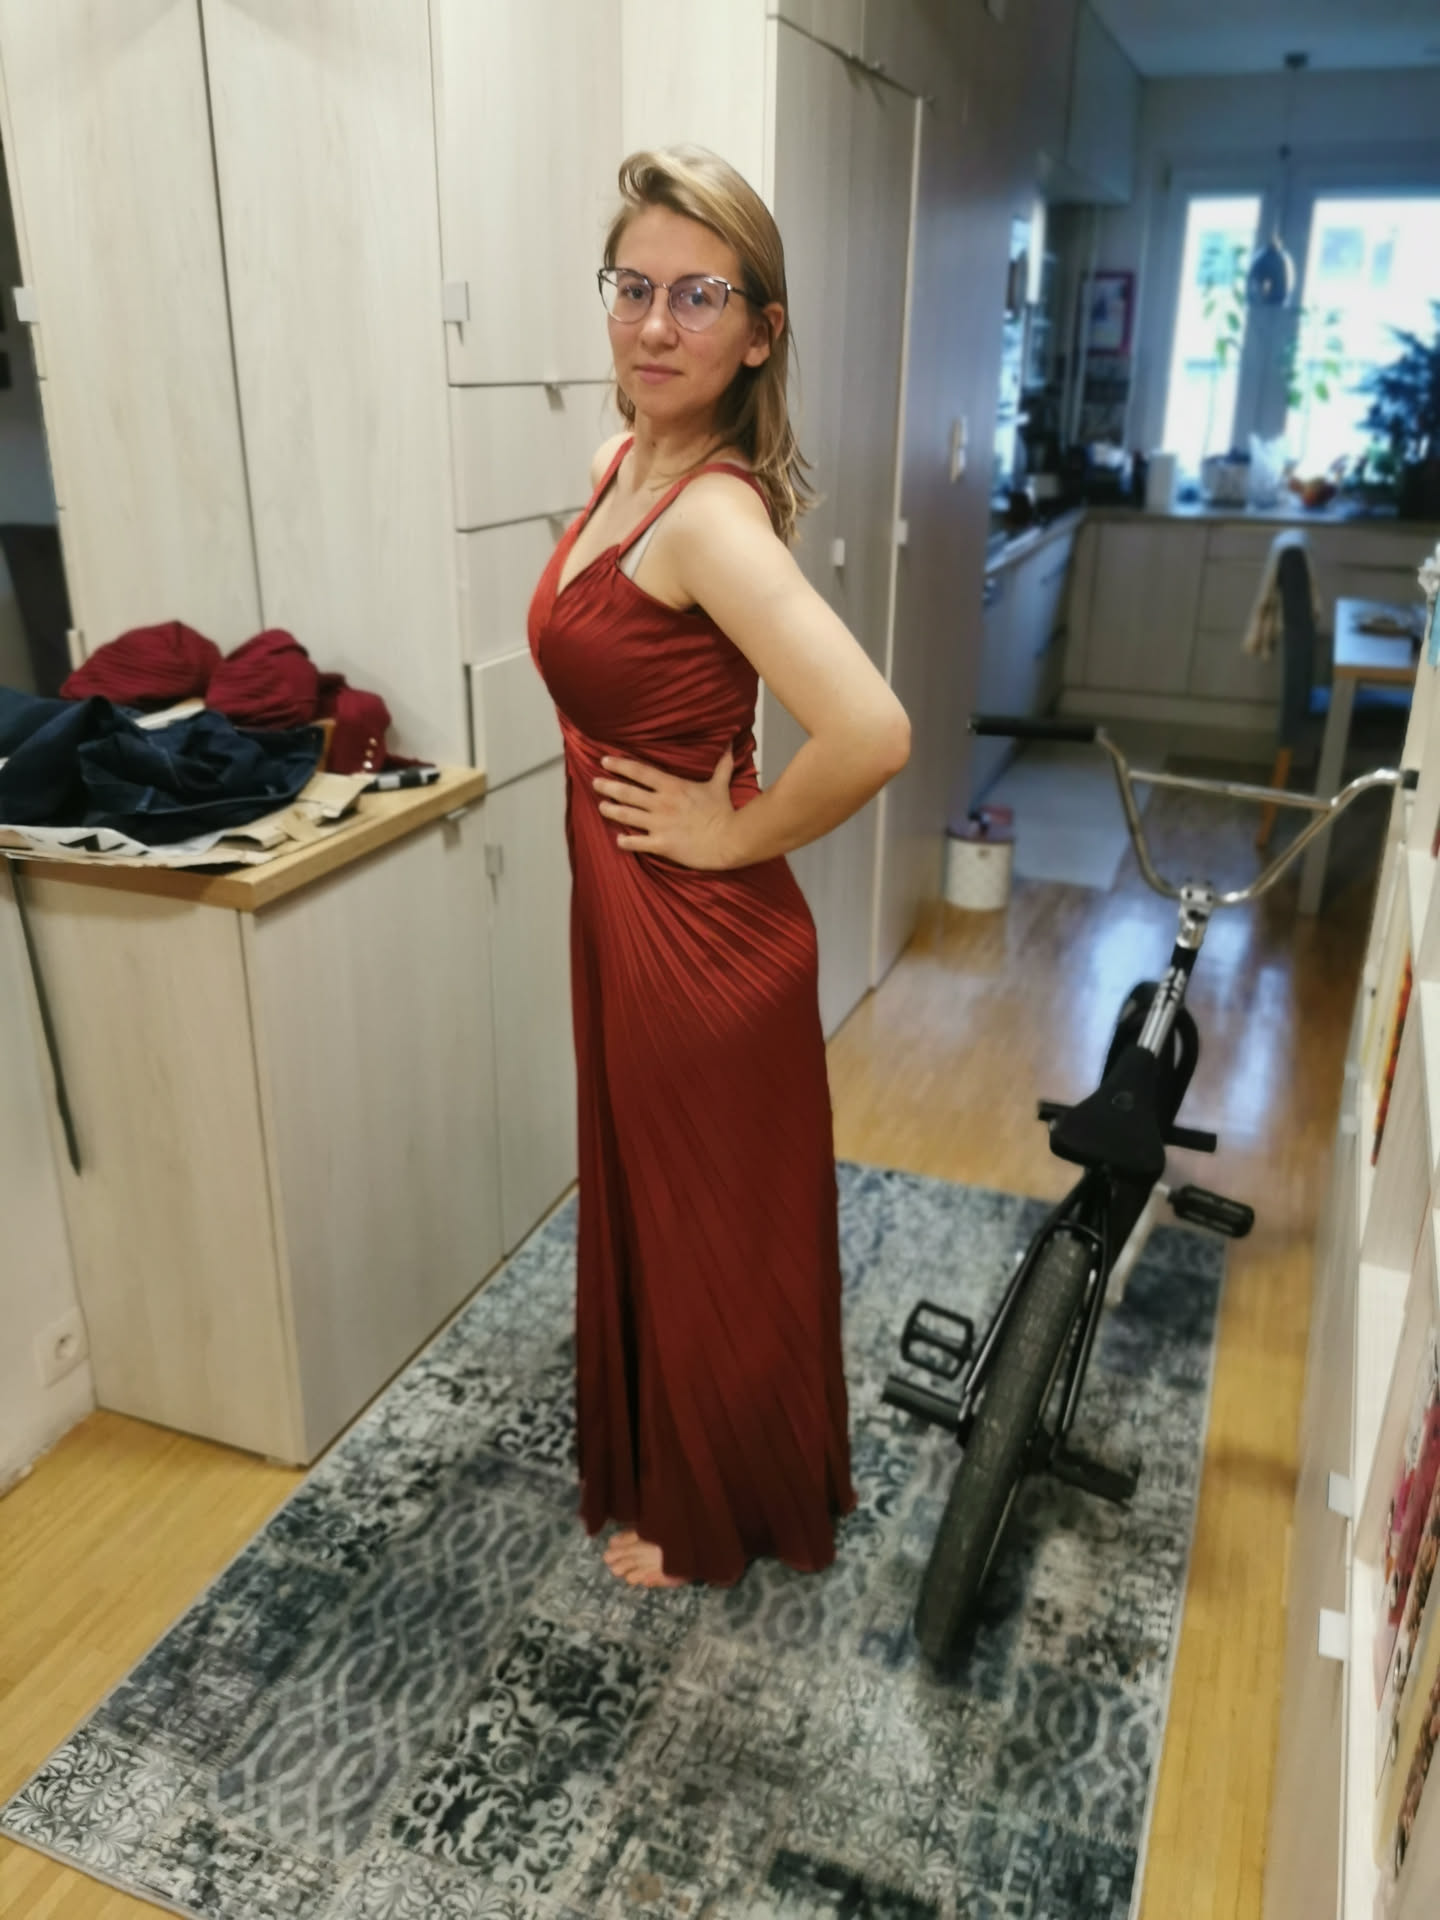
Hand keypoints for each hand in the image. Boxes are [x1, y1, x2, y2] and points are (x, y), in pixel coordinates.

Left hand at [593, 748, 737, 869]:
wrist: (730, 840)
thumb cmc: (724, 813)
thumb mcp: (720, 785)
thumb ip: (722, 765)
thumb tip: (730, 745)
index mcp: (672, 787)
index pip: (640, 772)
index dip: (620, 765)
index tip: (605, 761)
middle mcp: (661, 803)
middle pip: (627, 792)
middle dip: (608, 786)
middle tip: (595, 783)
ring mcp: (659, 824)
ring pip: (626, 816)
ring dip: (611, 811)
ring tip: (601, 807)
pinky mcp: (662, 844)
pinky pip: (636, 843)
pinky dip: (625, 842)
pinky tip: (618, 840)